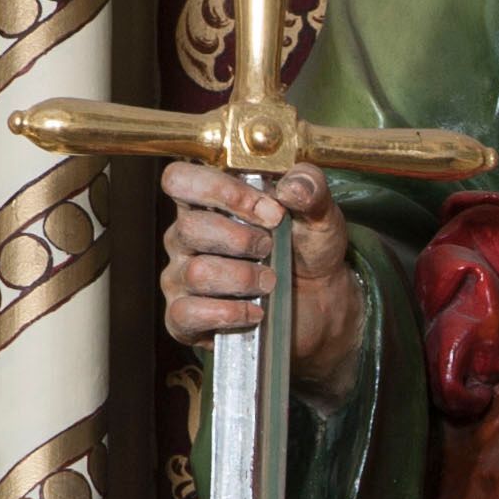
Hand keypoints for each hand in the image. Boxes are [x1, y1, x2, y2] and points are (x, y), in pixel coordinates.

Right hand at [160, 159, 363, 401]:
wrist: (318, 304)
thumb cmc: (306, 251)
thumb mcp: (318, 215)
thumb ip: (311, 190)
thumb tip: (293, 184)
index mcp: (206, 202)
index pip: (180, 180)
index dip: (221, 191)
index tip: (269, 210)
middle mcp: (185, 238)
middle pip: (190, 228)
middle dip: (241, 240)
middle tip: (271, 248)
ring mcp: (180, 278)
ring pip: (197, 273)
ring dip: (243, 278)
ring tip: (270, 282)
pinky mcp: (184, 319)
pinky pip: (187, 314)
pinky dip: (228, 313)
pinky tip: (255, 311)